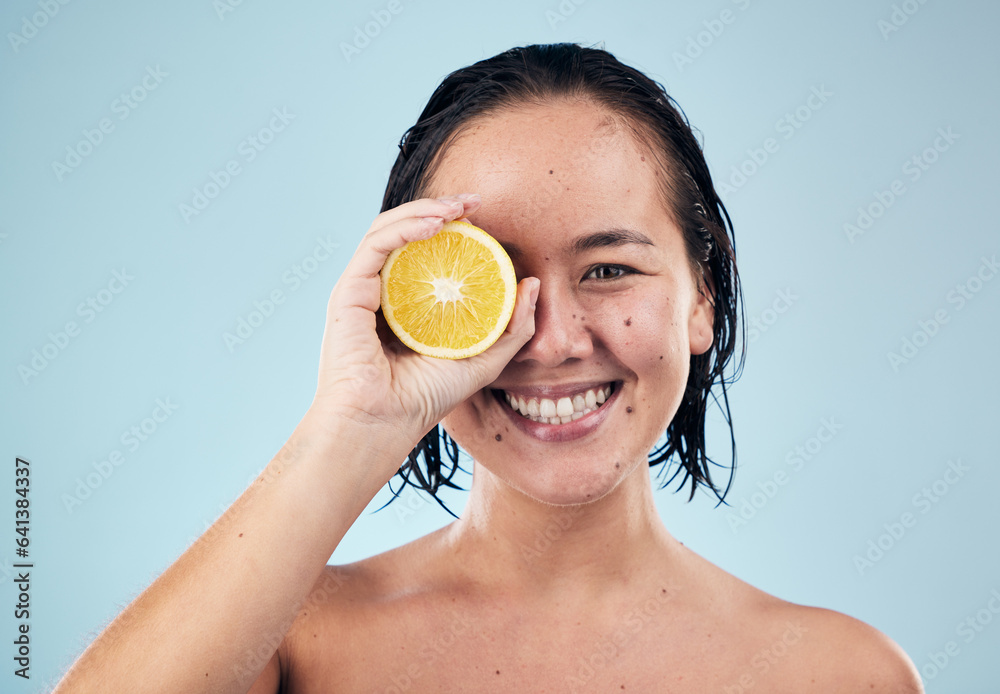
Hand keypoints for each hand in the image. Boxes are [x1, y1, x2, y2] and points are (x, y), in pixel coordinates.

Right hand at [307, 194, 538, 455]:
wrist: (383, 426)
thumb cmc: (424, 400)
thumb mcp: (484, 360)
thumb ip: (512, 327)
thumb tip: (531, 283)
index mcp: (405, 304)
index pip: (425, 253)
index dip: (453, 228)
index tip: (483, 216)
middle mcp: (380, 292)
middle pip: (406, 235)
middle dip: (440, 209)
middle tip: (474, 201)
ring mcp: (361, 290)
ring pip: (388, 232)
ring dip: (424, 210)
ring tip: (457, 208)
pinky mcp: (348, 292)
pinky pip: (376, 246)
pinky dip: (405, 227)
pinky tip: (435, 223)